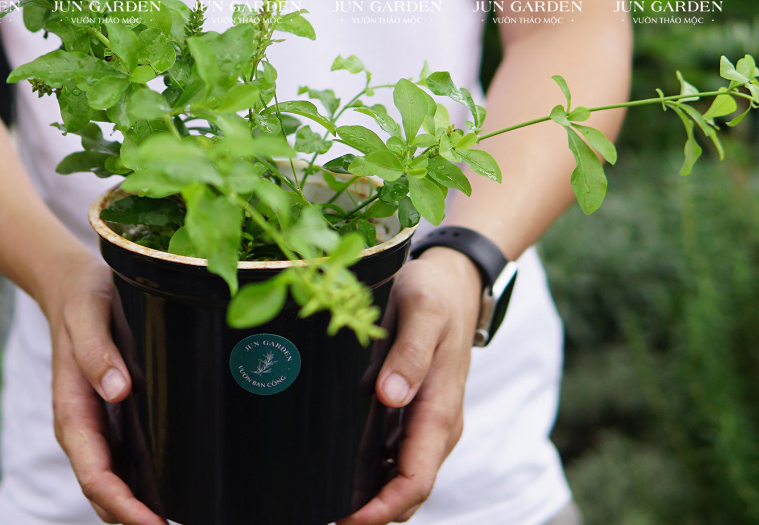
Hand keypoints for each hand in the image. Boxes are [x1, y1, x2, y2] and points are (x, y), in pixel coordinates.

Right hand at [41, 252, 167, 524]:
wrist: (71, 285)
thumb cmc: (81, 298)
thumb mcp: (88, 314)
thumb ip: (96, 351)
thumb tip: (117, 390)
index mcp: (72, 410)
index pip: (95, 474)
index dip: (121, 504)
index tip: (151, 523)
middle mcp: (83, 426)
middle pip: (104, 490)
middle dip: (131, 519)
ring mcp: (97, 424)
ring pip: (114, 482)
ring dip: (136, 509)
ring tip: (172, 523)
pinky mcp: (112, 415)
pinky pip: (124, 461)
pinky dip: (140, 486)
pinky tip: (167, 496)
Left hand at [338, 246, 482, 524]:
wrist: (455, 279)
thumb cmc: (436, 293)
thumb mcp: (422, 311)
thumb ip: (410, 354)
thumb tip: (390, 396)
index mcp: (440, 408)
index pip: (414, 479)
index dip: (383, 509)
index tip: (349, 521)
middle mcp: (437, 425)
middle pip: (407, 490)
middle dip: (374, 516)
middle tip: (324, 520)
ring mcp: (427, 421)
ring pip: (400, 478)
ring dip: (371, 501)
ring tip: (326, 508)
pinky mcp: (415, 411)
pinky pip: (395, 457)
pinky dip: (373, 477)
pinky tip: (341, 478)